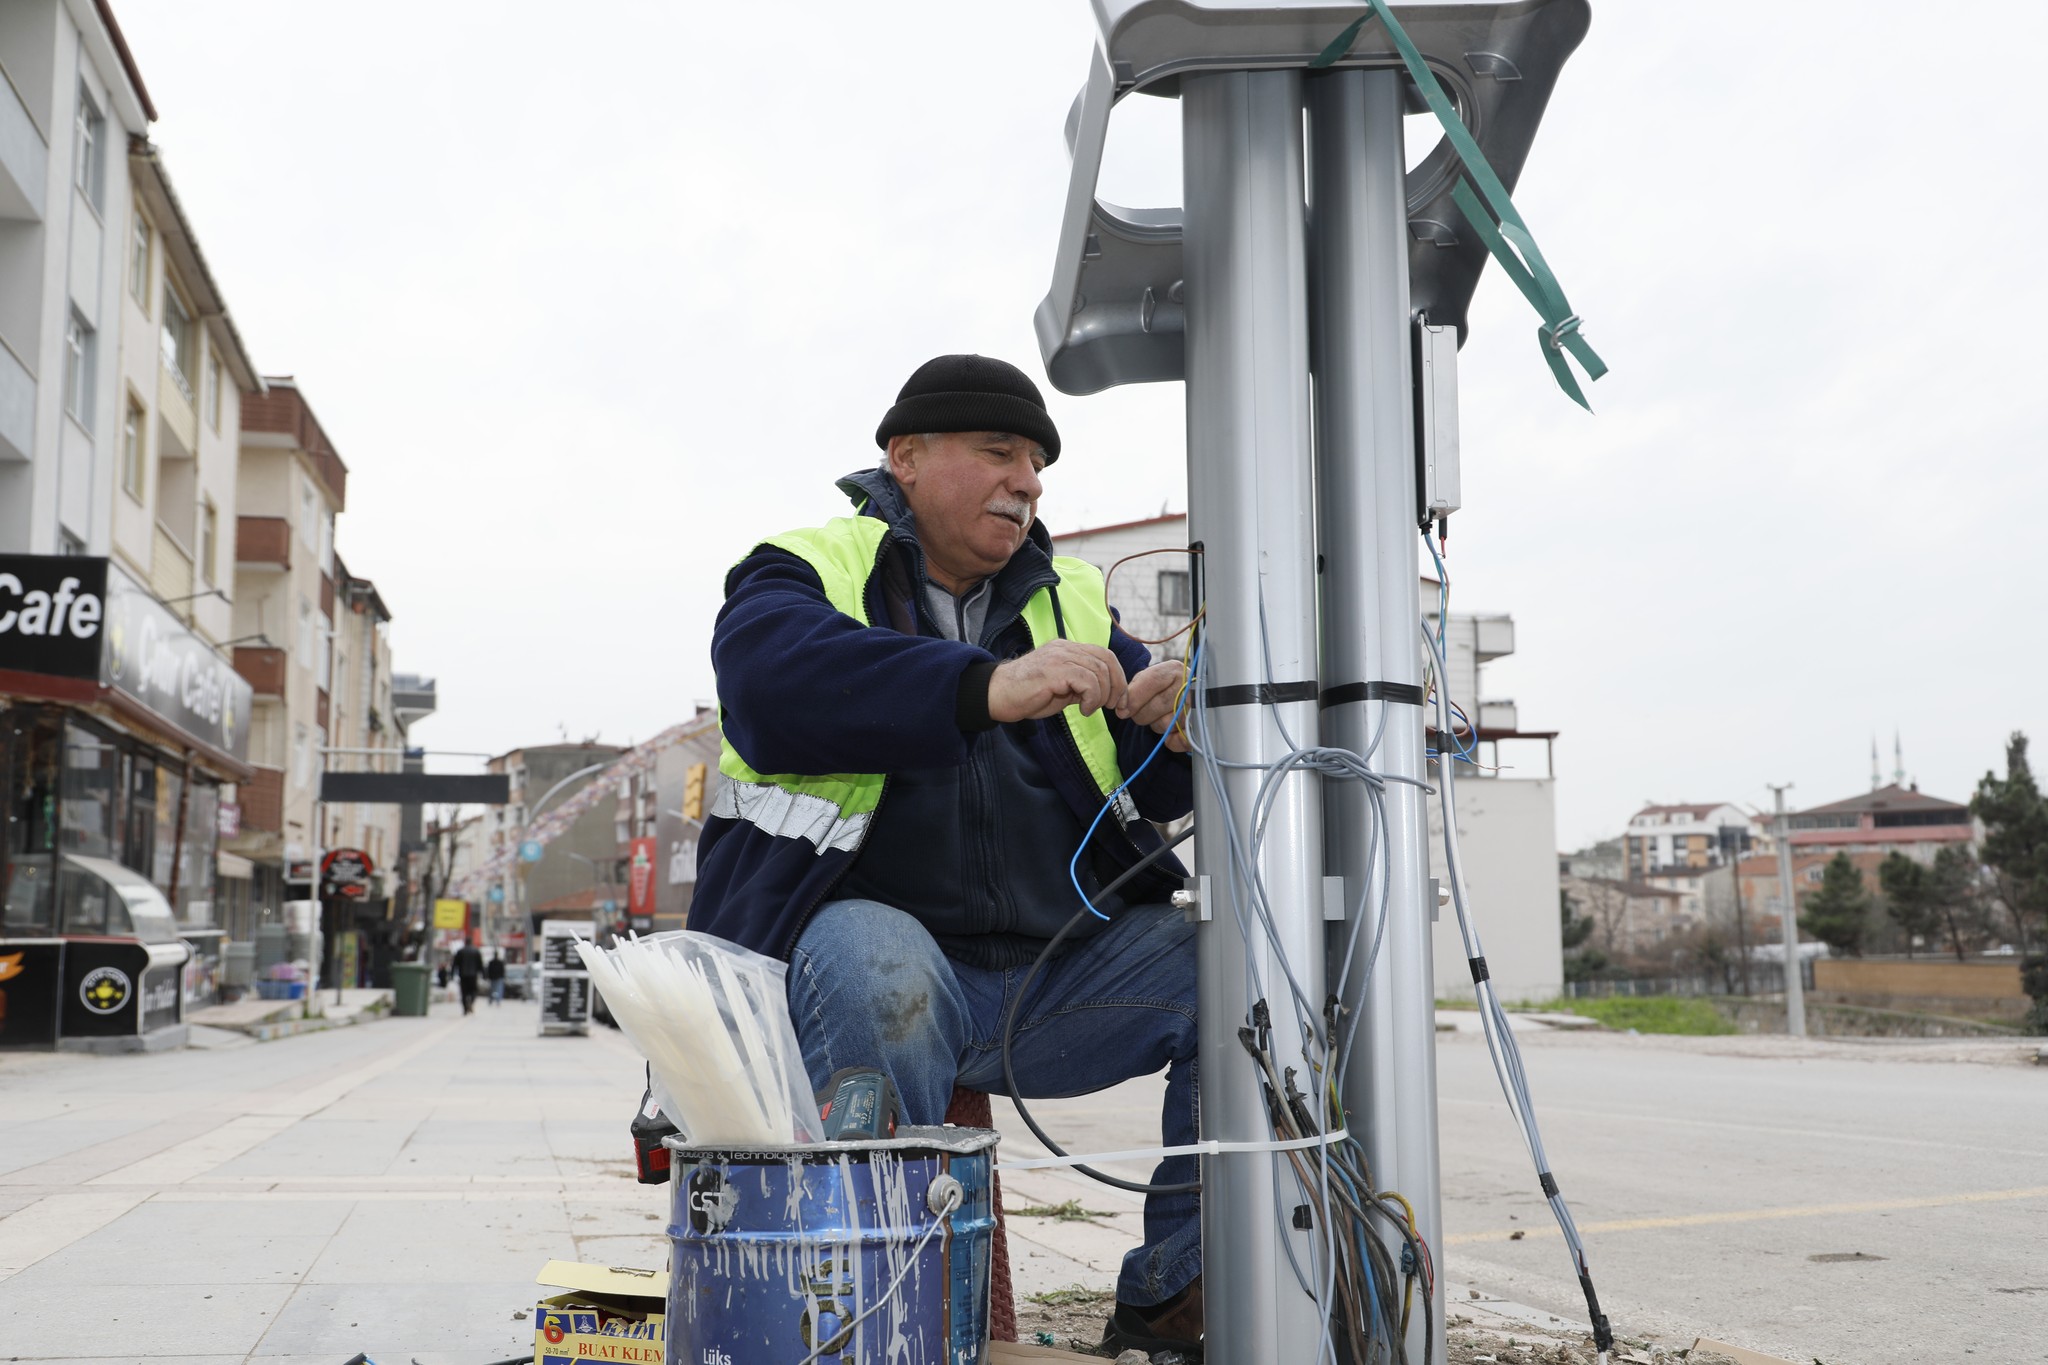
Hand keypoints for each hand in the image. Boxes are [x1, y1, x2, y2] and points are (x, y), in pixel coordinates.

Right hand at [987, 641, 1127, 721]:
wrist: (997, 695)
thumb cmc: (1026, 695)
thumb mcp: (1061, 690)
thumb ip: (1080, 686)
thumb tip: (1103, 694)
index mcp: (1068, 649)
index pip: (1104, 655)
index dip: (1118, 677)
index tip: (1119, 700)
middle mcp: (1066, 648)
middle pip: (1107, 660)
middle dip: (1117, 687)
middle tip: (1114, 707)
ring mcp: (1060, 656)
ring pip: (1099, 670)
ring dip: (1103, 695)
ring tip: (1091, 709)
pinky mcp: (1055, 669)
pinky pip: (1087, 681)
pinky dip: (1092, 698)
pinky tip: (1083, 710)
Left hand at [1117, 660, 1191, 752]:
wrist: (1184, 694)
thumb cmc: (1159, 687)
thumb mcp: (1144, 680)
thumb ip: (1132, 691)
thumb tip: (1122, 710)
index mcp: (1174, 670)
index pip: (1152, 681)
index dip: (1134, 698)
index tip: (1121, 710)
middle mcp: (1188, 686)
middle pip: (1157, 706)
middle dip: (1141, 714)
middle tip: (1141, 713)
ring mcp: (1197, 707)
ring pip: (1166, 724)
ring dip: (1156, 725)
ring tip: (1158, 717)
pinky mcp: (1199, 727)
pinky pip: (1181, 740)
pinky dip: (1171, 741)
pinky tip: (1169, 733)